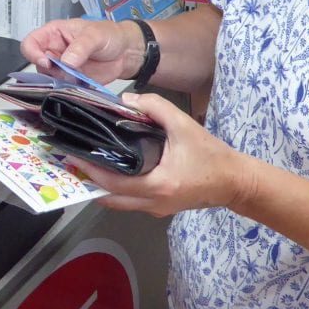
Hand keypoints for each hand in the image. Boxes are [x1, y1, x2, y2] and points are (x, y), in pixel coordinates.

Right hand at [20, 17, 142, 84]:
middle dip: (48, 72)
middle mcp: (53, 51)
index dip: (33, 53)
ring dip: (58, 82)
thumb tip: (66, 61)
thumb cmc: (109, 35)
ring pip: (48, 79)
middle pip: (37, 64)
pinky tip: (78, 87)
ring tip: (76, 79)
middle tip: (65, 74)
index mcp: (53, 34)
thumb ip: (80, 46)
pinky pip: (61, 88)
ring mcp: (61, 68)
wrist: (126, 53)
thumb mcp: (95, 35)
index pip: (31, 43)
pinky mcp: (70, 82)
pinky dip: (67, 90)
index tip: (47, 63)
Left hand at [71, 91, 255, 217]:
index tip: (73, 156)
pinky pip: (131, 201)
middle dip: (90, 181)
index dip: (92, 170)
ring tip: (85, 163)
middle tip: (72, 161)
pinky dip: (116, 188)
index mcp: (158, 185)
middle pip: (111, 198)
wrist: (235, 181)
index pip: (115, 182)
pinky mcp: (160, 208)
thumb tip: (127, 99)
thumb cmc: (211, 155)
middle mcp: (153, 203)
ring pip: (120, 202)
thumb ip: (155, 107)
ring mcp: (156, 209)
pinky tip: (109, 169)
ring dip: (101, 186)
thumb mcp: (184, 125)